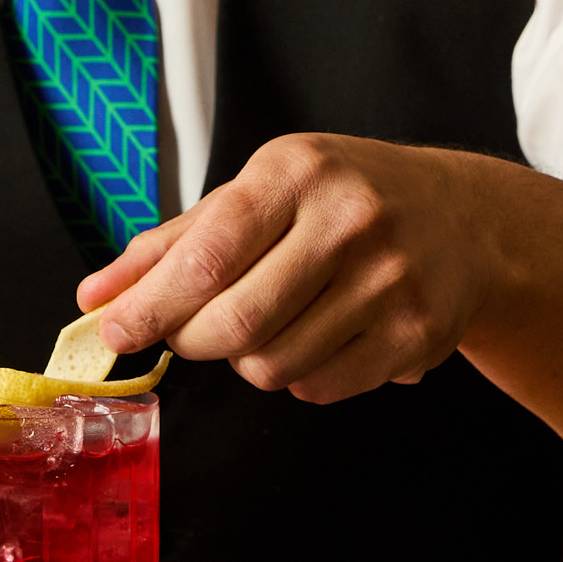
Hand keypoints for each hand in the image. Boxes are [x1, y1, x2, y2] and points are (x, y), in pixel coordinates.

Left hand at [75, 135, 513, 404]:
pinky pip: (320, 388)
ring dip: (251, 358)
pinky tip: (321, 335)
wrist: (466, 218)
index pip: (207, 256)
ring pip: (272, 365)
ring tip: (275, 320)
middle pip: (235, 324)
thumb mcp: (261, 191)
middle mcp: (348, 221)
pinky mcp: (416, 336)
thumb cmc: (344, 199)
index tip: (115, 330)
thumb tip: (96, 297)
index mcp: (297, 172)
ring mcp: (390, 281)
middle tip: (192, 332)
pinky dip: (301, 377)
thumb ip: (173, 245)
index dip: (151, 305)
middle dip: (194, 340)